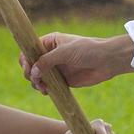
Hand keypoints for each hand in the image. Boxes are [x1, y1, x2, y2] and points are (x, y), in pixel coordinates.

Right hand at [19, 33, 133, 93]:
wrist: (108, 61)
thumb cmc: (88, 50)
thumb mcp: (65, 52)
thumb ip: (47, 61)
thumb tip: (34, 72)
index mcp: (50, 42)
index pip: (29, 50)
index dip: (25, 59)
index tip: (28, 68)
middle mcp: (51, 54)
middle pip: (31, 65)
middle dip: (30, 73)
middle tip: (36, 80)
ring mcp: (57, 68)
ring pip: (38, 76)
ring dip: (36, 83)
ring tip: (43, 87)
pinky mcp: (63, 80)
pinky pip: (48, 85)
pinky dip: (44, 89)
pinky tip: (46, 91)